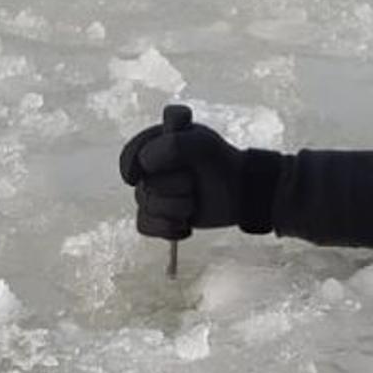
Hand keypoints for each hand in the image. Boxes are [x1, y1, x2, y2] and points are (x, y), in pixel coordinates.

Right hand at [118, 105, 275, 237]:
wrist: (240, 191)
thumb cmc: (221, 162)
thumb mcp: (203, 144)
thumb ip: (173, 144)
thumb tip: (144, 165)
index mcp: (156, 143)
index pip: (132, 155)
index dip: (131, 164)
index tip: (138, 174)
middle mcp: (150, 168)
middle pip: (143, 187)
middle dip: (173, 189)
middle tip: (194, 183)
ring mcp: (153, 192)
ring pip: (146, 209)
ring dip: (176, 210)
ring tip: (194, 203)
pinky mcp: (159, 214)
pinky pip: (144, 226)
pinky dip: (166, 229)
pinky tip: (185, 226)